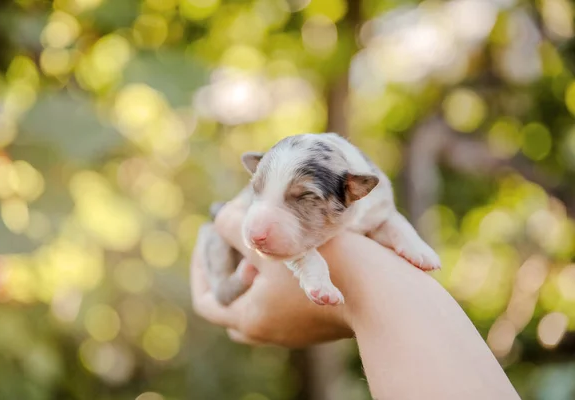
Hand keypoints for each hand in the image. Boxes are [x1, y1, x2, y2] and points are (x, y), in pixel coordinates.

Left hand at [190, 195, 352, 347]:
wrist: (386, 292)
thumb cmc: (330, 264)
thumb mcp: (273, 239)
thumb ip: (235, 225)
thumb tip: (219, 218)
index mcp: (252, 318)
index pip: (207, 301)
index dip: (200, 266)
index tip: (207, 234)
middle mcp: (270, 333)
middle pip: (232, 307)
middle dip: (227, 273)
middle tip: (232, 242)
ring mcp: (295, 333)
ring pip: (260, 306)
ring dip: (255, 277)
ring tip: (261, 243)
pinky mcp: (316, 326)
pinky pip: (284, 306)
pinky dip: (277, 284)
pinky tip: (291, 255)